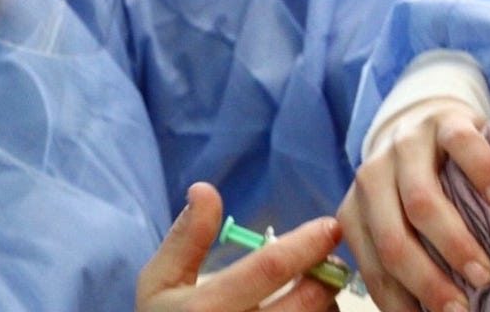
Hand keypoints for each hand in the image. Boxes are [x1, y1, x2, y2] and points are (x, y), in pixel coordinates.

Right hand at [138, 183, 342, 311]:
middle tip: (330, 261)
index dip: (306, 245)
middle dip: (326, 275)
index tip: (329, 226)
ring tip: (317, 291)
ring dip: (328, 304)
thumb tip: (204, 189)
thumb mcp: (159, 282)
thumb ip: (185, 239)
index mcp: (204, 309)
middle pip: (305, 302)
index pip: (268, 270)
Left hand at [337, 98, 489, 311]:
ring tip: (484, 273)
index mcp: (356, 209)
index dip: (402, 301)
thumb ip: (406, 257)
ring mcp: (407, 145)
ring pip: (421, 199)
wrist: (431, 121)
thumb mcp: (401, 221)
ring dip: (454, 243)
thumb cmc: (423, 189)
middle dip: (428, 280)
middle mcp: (373, 176)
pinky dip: (482, 177)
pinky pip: (461, 147)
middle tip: (461, 308)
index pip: (373, 265)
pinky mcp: (444, 120)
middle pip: (393, 237)